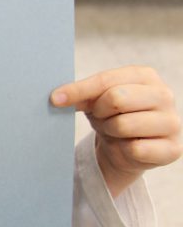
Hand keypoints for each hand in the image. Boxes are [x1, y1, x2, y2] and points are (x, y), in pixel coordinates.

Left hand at [52, 66, 181, 197]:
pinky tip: (128, 147)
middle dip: (100, 112)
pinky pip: (136, 149)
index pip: (106, 80)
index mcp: (145, 76)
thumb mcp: (94, 99)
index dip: (78, 90)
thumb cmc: (110, 116)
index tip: (55, 98)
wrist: (125, 148)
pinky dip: (124, 150)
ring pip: (123, 125)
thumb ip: (80, 94)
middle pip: (116, 98)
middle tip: (101, 117)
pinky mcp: (173, 149)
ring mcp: (172, 122)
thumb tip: (57, 97)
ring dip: (110, 131)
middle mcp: (164, 95)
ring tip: (115, 131)